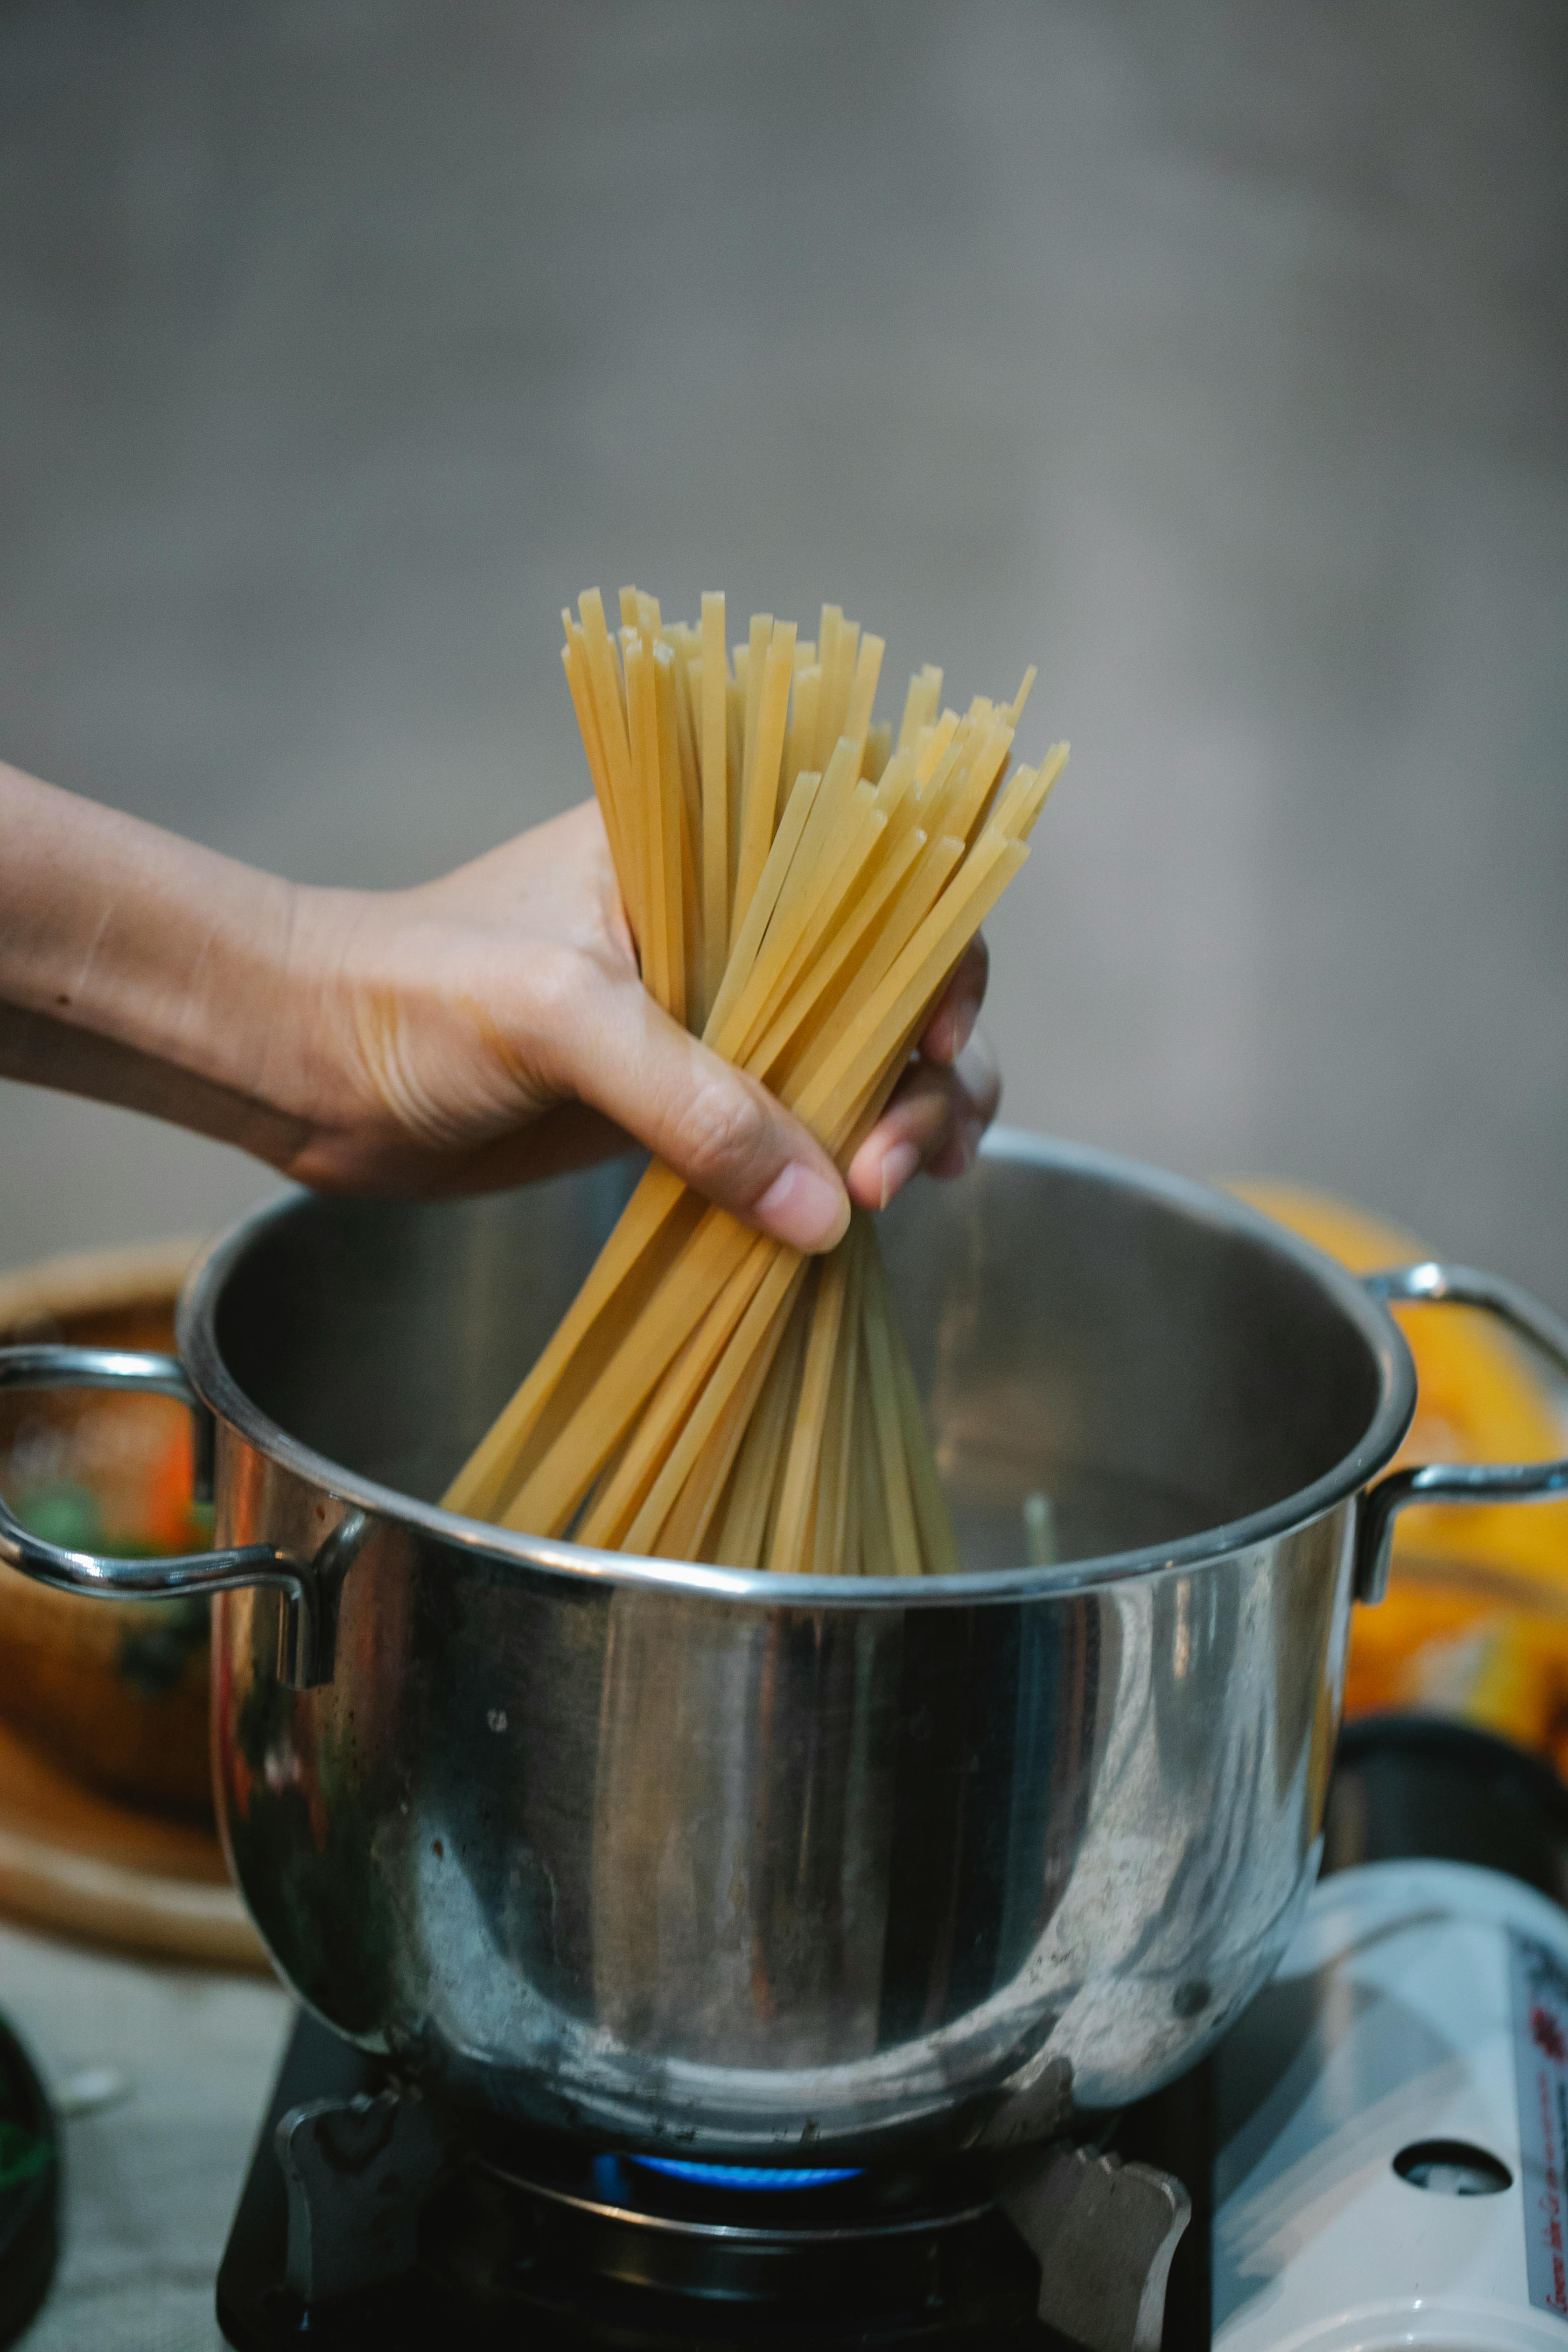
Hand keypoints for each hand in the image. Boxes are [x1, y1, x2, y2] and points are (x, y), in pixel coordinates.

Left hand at [285, 801, 998, 1247]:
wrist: (305, 1070)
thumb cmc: (412, 995)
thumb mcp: (561, 1020)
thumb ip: (694, 1107)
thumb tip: (827, 1214)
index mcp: (708, 849)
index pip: (876, 871)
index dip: (937, 947)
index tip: (938, 1036)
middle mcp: (728, 929)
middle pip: (889, 983)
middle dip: (925, 1071)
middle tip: (893, 1168)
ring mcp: (711, 1021)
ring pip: (858, 1061)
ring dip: (904, 1123)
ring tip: (899, 1192)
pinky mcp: (682, 1105)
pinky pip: (793, 1130)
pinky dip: (841, 1168)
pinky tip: (868, 1214)